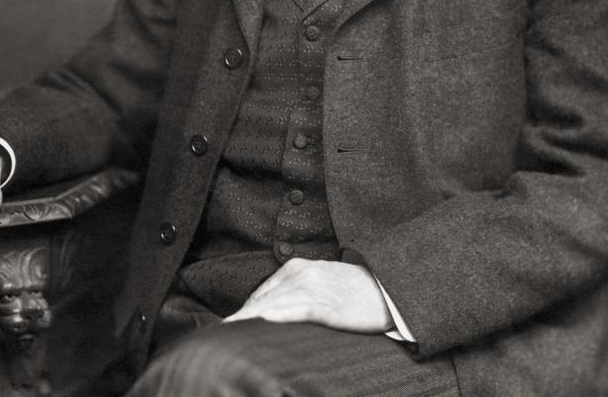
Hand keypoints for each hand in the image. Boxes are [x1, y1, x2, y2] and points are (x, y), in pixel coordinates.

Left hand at [224, 258, 392, 332]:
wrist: (388, 287)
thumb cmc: (353, 291)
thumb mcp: (319, 285)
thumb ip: (294, 295)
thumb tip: (268, 315)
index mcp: (296, 269)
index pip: (260, 296)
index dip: (242, 315)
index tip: (224, 330)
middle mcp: (300, 274)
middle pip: (262, 301)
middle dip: (240, 320)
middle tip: (219, 338)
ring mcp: (314, 288)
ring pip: (274, 306)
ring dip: (251, 320)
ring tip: (231, 335)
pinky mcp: (329, 305)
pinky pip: (298, 311)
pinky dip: (279, 316)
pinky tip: (264, 321)